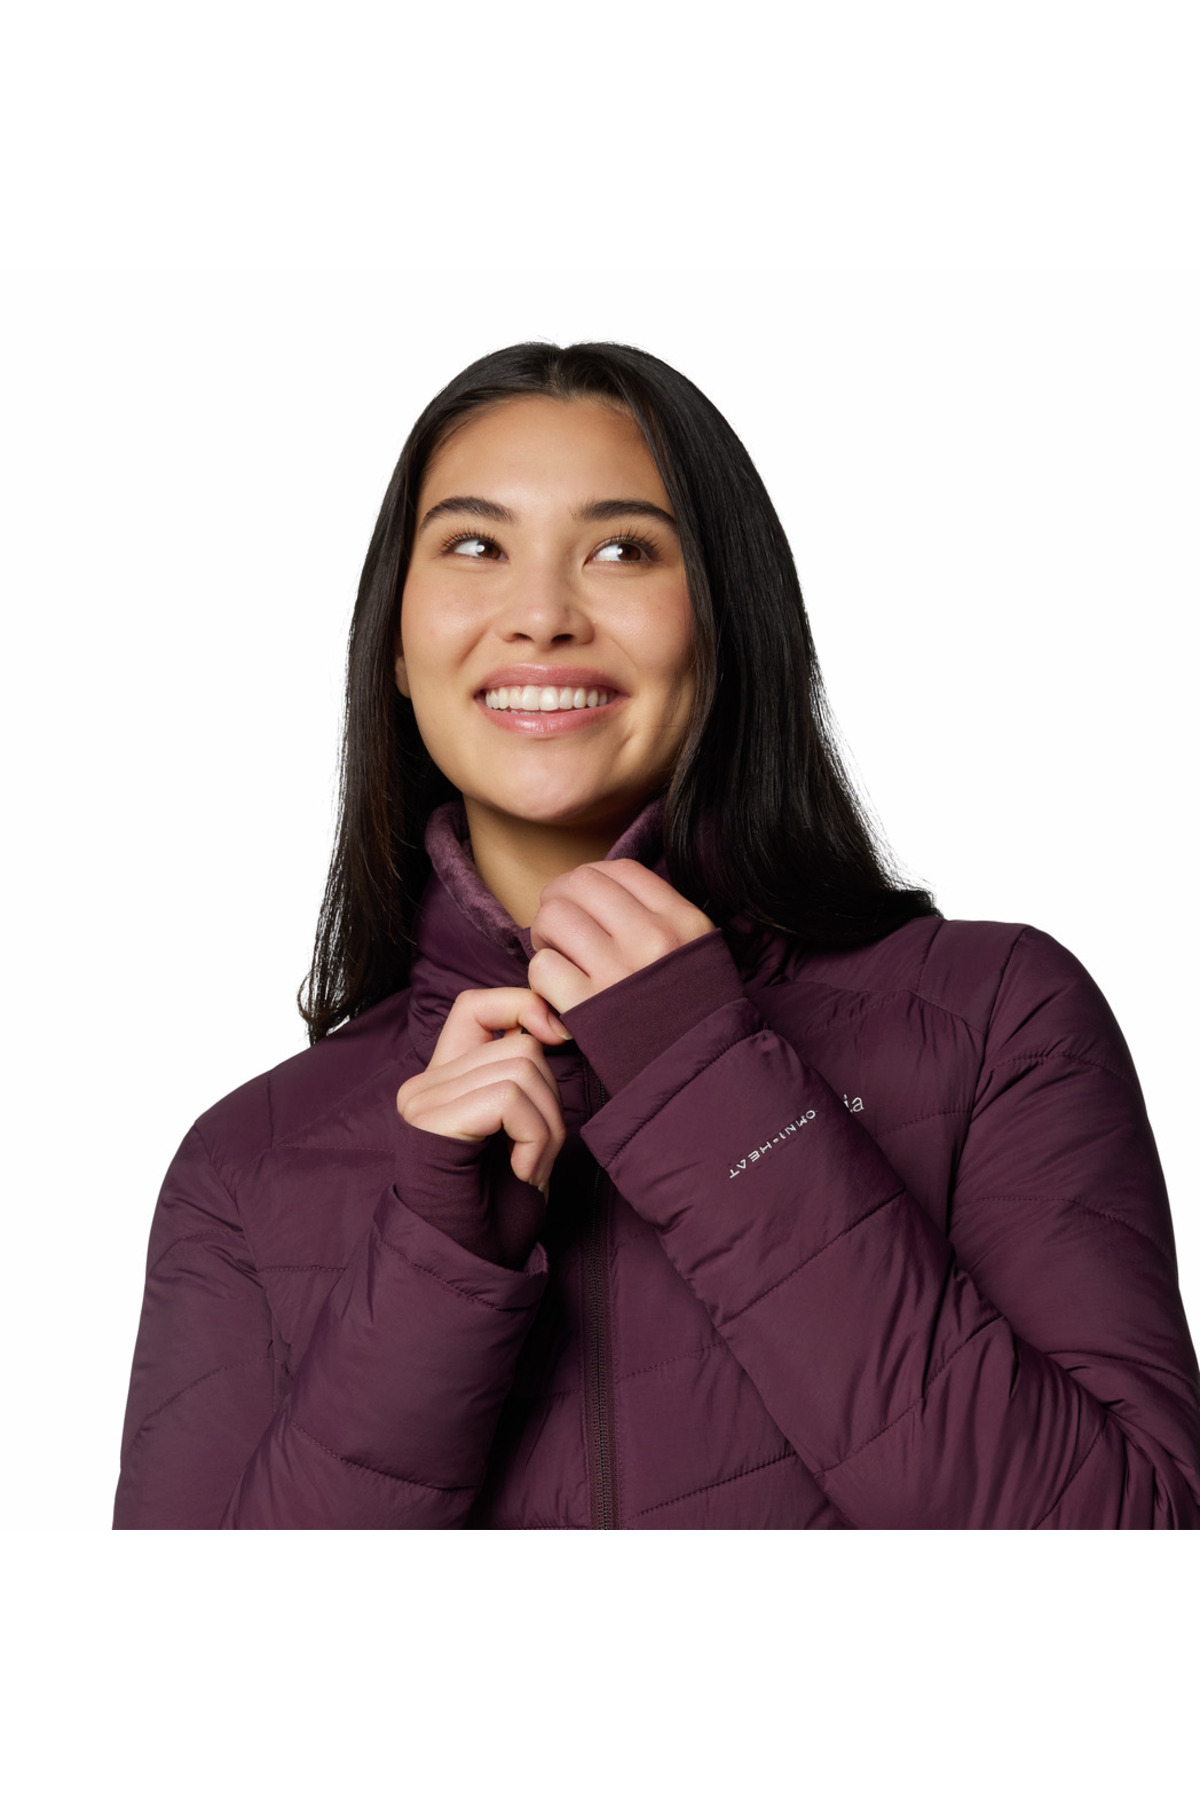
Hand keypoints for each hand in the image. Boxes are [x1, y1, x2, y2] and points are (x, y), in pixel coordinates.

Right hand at [396, 987, 568, 1191]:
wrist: (468, 1266)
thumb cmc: (500, 1208)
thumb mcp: (521, 1127)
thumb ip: (524, 1076)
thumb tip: (553, 1023)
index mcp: (445, 1078)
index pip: (478, 1004)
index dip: (523, 1007)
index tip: (558, 1040)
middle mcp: (425, 1083)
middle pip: (519, 1044)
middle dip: (553, 1099)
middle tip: (541, 1153)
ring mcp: (423, 1100)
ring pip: (522, 1068)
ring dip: (548, 1126)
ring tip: (532, 1167)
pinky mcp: (431, 1121)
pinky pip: (509, 1098)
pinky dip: (535, 1138)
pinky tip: (523, 1173)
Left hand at [527, 859, 716, 1013]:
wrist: (700, 1079)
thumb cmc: (695, 1017)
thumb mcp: (699, 953)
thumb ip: (661, 918)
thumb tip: (605, 893)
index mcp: (681, 921)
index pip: (619, 871)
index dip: (590, 879)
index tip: (582, 899)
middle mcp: (651, 939)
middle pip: (579, 885)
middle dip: (558, 901)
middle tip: (558, 927)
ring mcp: (618, 972)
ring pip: (552, 919)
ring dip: (543, 936)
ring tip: (556, 956)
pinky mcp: (588, 1008)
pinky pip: (542, 967)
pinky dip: (541, 977)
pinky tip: (557, 991)